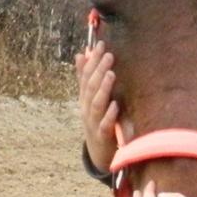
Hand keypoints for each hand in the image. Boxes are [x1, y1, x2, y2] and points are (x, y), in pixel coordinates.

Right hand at [74, 41, 118, 172]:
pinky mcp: (103, 136)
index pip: (86, 76)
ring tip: (111, 74)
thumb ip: (85, 78)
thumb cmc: (97, 120)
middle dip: (99, 70)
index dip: (92, 60)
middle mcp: (86, 108)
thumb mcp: (90, 99)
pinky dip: (109, 114)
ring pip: (96, 104)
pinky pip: (105, 125)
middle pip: (90, 87)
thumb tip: (81, 54)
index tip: (100, 45)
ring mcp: (93, 122)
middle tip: (109, 55)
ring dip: (103, 89)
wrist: (98, 152)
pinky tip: (115, 105)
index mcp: (84, 98)